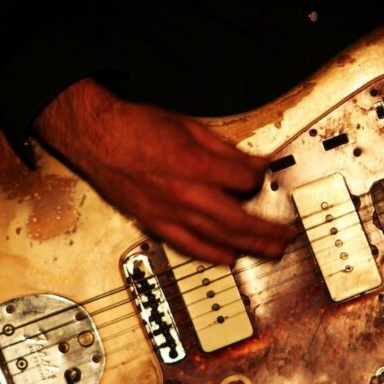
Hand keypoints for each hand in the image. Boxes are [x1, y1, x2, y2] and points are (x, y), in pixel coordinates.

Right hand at [33, 78, 293, 263]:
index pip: (245, 181)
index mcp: (196, 164)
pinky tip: (229, 258)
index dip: (260, 178)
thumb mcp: (188, 125)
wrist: (96, 137)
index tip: (266, 176)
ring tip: (271, 252)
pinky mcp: (156, 223)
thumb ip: (224, 149)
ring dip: (250, 247)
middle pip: (239, 220)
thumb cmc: (135, 127)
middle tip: (286, 236)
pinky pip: (190, 246)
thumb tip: (252, 163)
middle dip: (267, 230)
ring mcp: (170, 213)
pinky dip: (213, 254)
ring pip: (219, 238)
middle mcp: (186, 194)